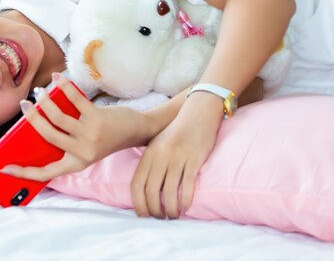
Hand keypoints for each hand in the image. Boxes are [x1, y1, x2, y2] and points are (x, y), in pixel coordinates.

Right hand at [2, 73, 153, 181]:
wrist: (136, 131)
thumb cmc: (106, 137)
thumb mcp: (85, 148)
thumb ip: (65, 143)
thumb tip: (38, 123)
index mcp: (75, 164)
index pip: (45, 173)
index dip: (23, 172)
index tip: (5, 168)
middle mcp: (82, 152)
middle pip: (47, 135)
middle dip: (31, 119)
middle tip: (24, 106)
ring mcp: (90, 135)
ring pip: (57, 118)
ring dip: (44, 102)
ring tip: (40, 93)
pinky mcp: (97, 118)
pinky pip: (74, 100)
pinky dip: (62, 87)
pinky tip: (56, 78)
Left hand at [130, 92, 223, 218]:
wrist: (197, 114)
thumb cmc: (176, 133)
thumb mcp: (157, 145)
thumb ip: (149, 164)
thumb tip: (144, 190)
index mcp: (148, 154)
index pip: (136, 184)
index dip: (138, 203)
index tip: (143, 215)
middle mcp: (160, 156)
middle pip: (151, 191)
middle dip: (154, 210)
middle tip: (160, 218)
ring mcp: (177, 157)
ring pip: (169, 191)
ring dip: (170, 209)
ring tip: (173, 215)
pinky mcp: (193, 159)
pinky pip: (187, 184)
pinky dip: (185, 200)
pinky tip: (185, 207)